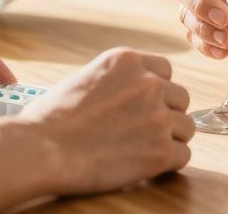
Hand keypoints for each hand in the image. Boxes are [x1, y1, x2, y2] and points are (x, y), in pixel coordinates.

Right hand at [20, 47, 193, 193]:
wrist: (41, 150)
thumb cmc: (50, 120)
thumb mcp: (85, 78)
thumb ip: (116, 81)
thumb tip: (129, 94)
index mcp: (127, 61)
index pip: (165, 70)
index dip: (157, 90)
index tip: (143, 106)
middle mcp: (148, 84)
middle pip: (180, 98)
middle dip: (166, 114)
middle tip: (143, 132)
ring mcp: (157, 117)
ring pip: (186, 127)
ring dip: (169, 139)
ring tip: (143, 150)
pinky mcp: (159, 151)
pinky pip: (183, 155)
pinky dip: (167, 163)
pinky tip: (147, 165)